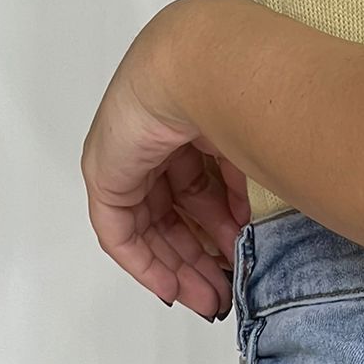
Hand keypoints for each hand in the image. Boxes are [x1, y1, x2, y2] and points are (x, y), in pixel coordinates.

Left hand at [81, 5, 252, 319]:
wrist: (195, 66)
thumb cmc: (233, 85)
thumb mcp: (248, 142)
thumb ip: (247, 183)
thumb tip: (257, 224)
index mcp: (189, 123)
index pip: (199, 186)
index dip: (220, 226)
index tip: (240, 257)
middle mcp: (155, 140)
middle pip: (176, 212)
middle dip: (202, 255)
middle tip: (224, 290)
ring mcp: (128, 158)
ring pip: (151, 227)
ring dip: (181, 266)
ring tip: (210, 297)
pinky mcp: (106, 178)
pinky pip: (121, 234)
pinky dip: (146, 263)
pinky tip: (172, 287)